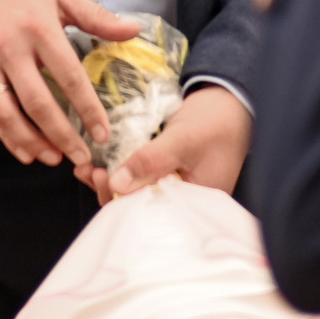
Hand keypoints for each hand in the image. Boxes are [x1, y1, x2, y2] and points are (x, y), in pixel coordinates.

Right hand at [0, 0, 139, 168]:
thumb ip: (96, 17)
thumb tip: (133, 31)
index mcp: (39, 28)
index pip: (68, 77)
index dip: (87, 109)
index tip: (102, 134)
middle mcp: (11, 49)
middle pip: (38, 103)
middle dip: (62, 136)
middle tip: (82, 158)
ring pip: (7, 114)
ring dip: (31, 142)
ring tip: (54, 159)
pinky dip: (6, 136)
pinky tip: (25, 151)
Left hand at [88, 84, 251, 204]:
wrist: (231, 101)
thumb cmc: (216, 122)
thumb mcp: (182, 140)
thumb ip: (151, 161)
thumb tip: (116, 185)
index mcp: (193, 206)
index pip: (151, 217)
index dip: (121, 203)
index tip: (100, 180)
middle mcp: (183, 203)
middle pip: (140, 209)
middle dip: (111, 193)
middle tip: (89, 171)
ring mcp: (175, 189)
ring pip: (138, 194)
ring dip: (112, 184)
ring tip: (88, 169)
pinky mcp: (168, 175)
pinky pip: (142, 181)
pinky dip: (123, 173)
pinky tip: (102, 164)